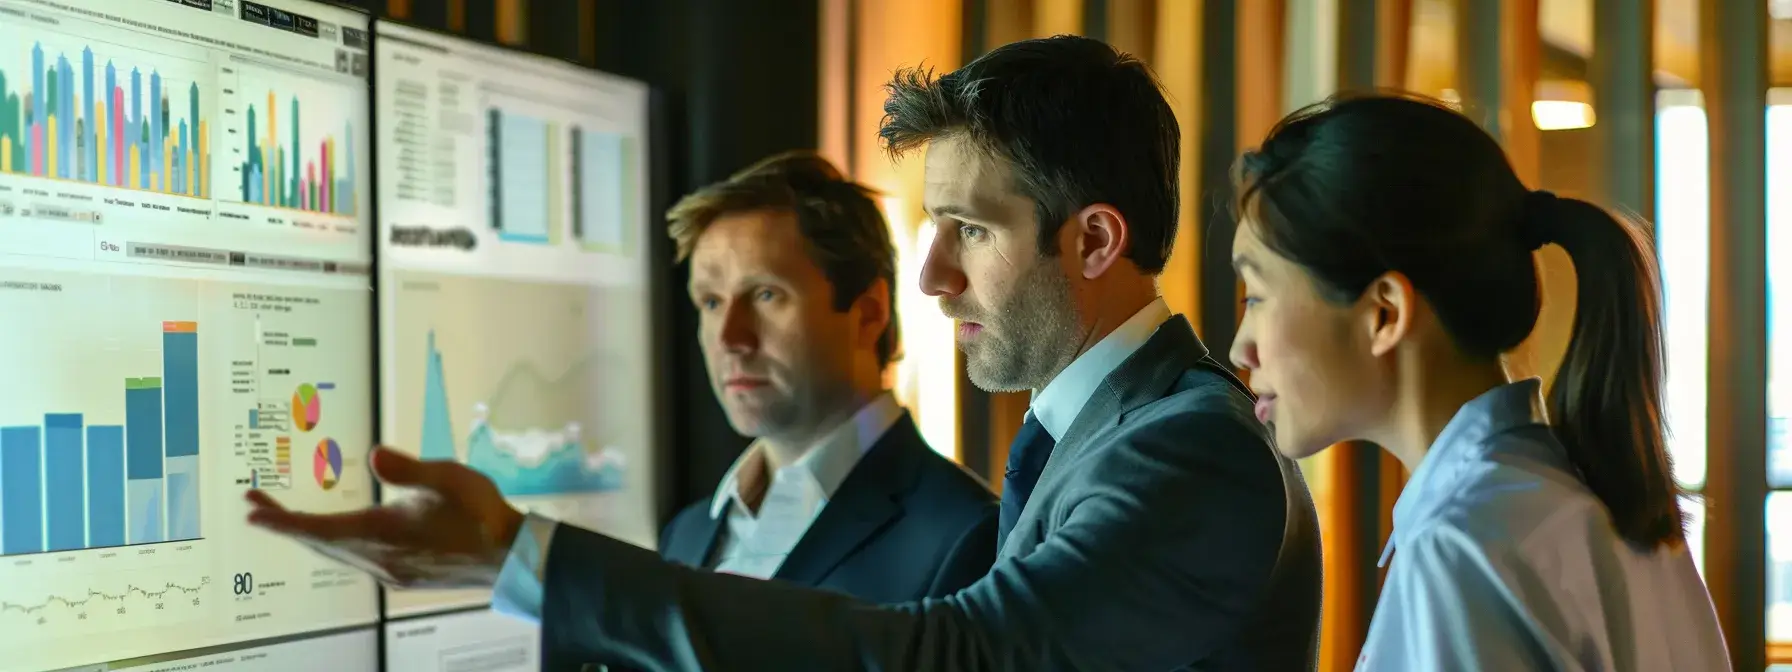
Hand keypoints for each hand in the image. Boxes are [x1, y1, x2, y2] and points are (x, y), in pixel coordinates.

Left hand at [244, 446, 525, 589]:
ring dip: (308, 534)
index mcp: (382, 531)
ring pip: (335, 552)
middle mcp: (377, 557)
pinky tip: (337, 535)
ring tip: (287, 516)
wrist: (510, 557)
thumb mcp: (449, 478)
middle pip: (318, 542)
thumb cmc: (481, 514)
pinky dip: (332, 543)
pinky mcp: (402, 574)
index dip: (282, 519)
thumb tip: (373, 455)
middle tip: (256, 504)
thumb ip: (409, 468)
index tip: (251, 510)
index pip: (317, 528)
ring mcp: (389, 570)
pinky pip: (353, 558)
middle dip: (285, 522)